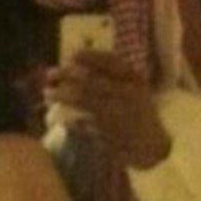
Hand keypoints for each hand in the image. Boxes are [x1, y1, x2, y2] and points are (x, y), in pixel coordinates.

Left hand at [43, 50, 170, 169]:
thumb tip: (74, 59)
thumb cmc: (139, 111)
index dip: (88, 57)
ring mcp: (118, 116)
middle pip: (91, 81)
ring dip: (62, 96)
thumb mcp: (133, 86)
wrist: (153, 144)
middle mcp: (127, 95)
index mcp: (134, 80)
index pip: (109, 61)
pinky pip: (83, 124)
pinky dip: (70, 120)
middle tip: (49, 74)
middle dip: (66, 76)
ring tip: (47, 95)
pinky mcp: (110, 135)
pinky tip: (61, 118)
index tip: (71, 56)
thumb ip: (111, 74)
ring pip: (84, 101)